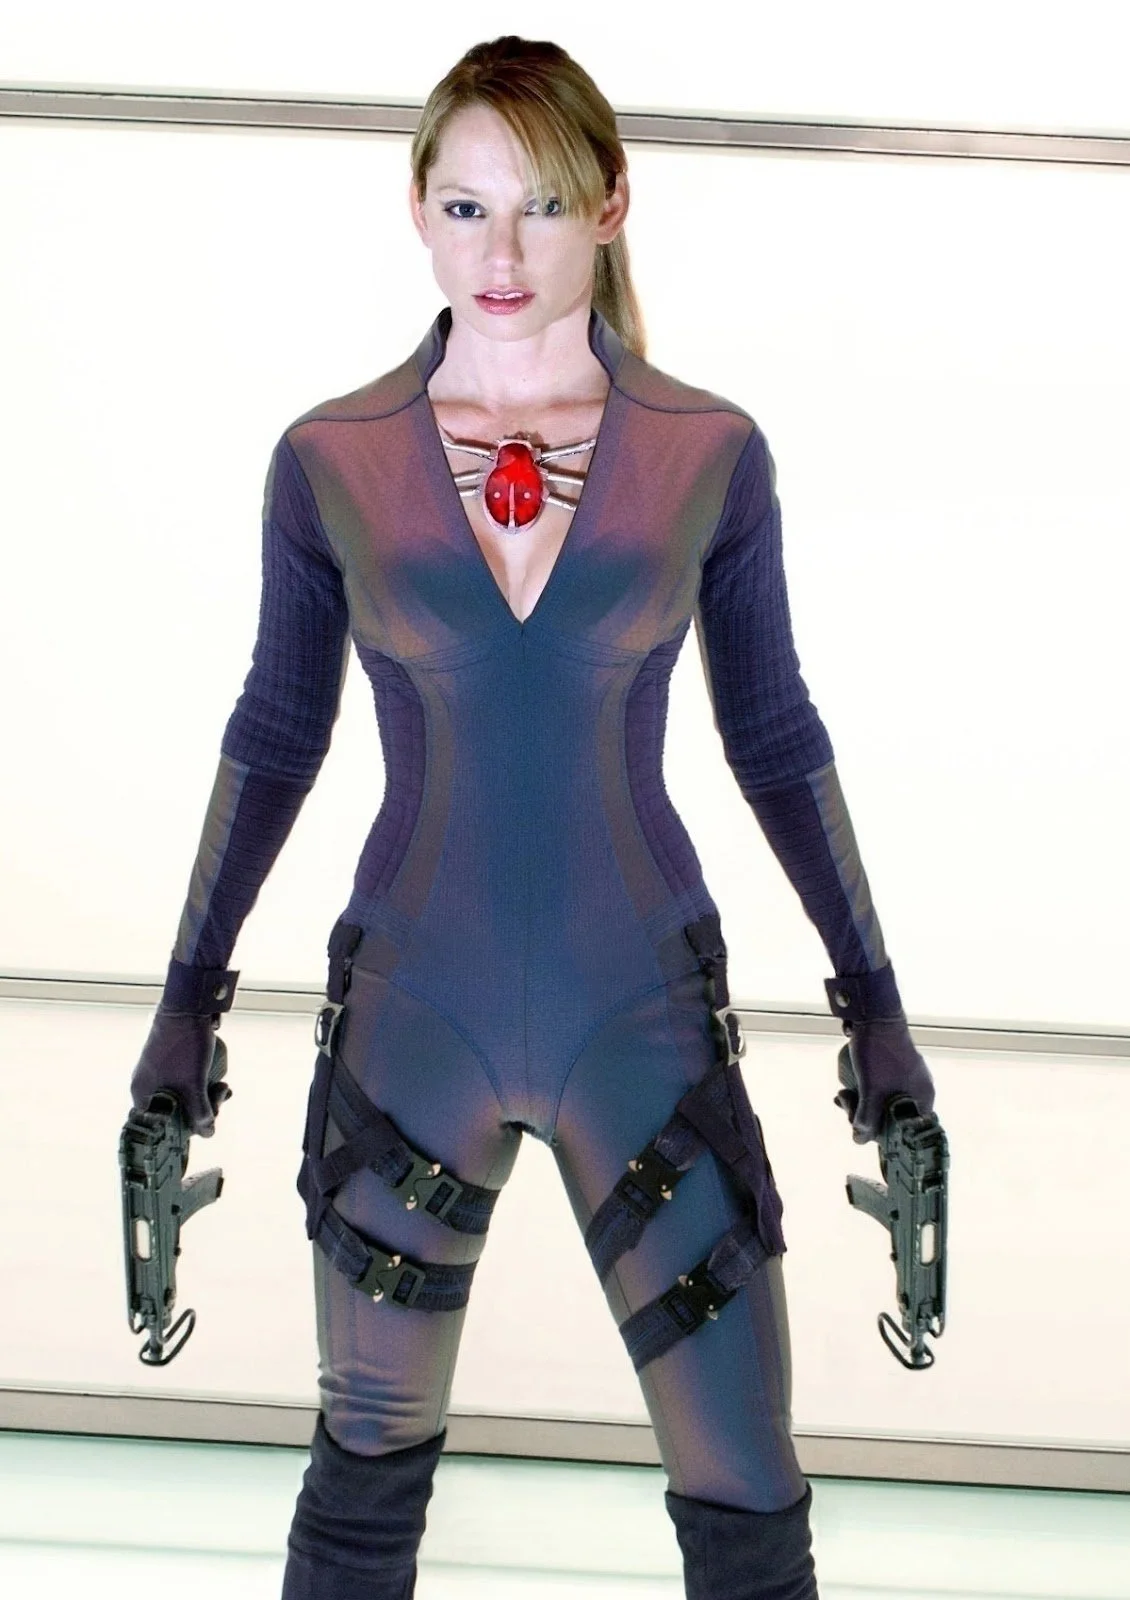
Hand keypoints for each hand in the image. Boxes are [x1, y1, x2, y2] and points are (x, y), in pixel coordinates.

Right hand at [130, 1009, 232, 1137]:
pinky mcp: (173, 1059)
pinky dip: (204, 1083)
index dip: (182, 1129)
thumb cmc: (185, 1043)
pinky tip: (221, 1081)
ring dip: (207, 1096)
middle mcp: (147, 1082)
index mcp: (142, 1092)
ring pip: (185, 1095)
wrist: (190, 1002)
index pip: (158, 1126)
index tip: (203, 1124)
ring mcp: (160, 1070)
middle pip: (175, 1111)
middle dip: (202, 1109)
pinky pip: (188, 1080)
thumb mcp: (194, 1083)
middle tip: (220, 1100)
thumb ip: (200, 1111)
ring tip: (224, 1088)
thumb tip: (208, 1133)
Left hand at [834, 1013, 935, 1143]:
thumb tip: (859, 1139)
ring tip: (842, 1096)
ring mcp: (904, 1077)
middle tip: (847, 1109)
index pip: (910, 1131)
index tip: (865, 1131)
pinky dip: (862, 1093)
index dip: (886, 1136)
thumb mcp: (871, 1091)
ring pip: (881, 1103)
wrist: (872, 1013)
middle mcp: (917, 1089)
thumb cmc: (879, 1052)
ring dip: (860, 1105)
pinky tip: (844, 1092)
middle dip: (866, 1117)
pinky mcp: (890, 1068)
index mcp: (923, 1097)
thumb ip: (866, 1118)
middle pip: (892, 1118)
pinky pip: (878, 1089)